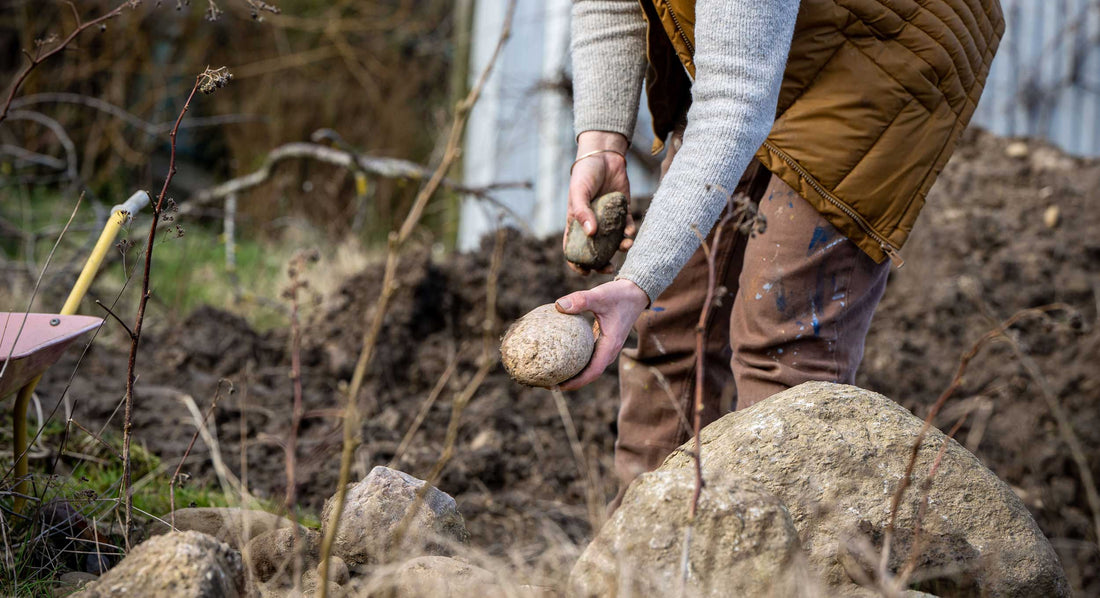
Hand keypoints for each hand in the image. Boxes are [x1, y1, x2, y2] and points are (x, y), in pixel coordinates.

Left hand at [554, 278, 648, 389]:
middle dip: (571, 382)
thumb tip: (558, 306)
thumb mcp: (600, 295)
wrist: (636, 292)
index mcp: (610, 345)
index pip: (593, 372)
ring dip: (573, 373)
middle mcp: (609, 350)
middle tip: (549, 383)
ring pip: (589, 366)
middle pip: (589, 374)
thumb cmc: (619, 294)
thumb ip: (581, 300)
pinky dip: (575, 359)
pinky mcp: (603, 341)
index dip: (576, 382)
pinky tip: (560, 354)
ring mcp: (606, 347)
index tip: (559, 386)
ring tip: (553, 373)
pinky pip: (588, 355)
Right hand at [564, 131, 636, 274]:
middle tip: (608, 268)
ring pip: (613, 241)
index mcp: (576, 223)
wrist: (605, 156)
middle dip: (601, 263)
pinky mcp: (623, 212)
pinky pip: (626, 227)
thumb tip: (591, 233)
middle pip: (595, 250)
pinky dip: (628, 232)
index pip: (573, 248)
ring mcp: (608, 219)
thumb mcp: (579, 191)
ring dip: (619, 248)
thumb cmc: (586, 173)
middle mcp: (592, 224)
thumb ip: (582, 211)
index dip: (577, 263)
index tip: (585, 272)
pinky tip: (629, 232)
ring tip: (625, 247)